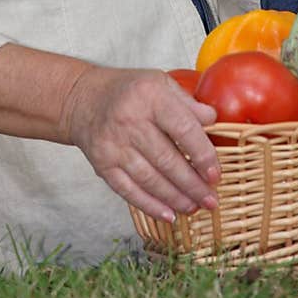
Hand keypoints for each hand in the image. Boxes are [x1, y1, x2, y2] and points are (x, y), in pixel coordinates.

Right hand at [61, 65, 220, 222]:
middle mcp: (130, 121)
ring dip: (175, 198)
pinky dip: (150, 205)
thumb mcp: (160, 82)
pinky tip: (168, 214)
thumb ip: (188, 102)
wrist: (83, 99)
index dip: (202, 155)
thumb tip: (214, 119)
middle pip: (167, 160)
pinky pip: (129, 190)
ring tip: (194, 207)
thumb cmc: (128, 90)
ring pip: (150, 179)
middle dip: (193, 185)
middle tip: (211, 200)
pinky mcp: (102, 164)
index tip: (215, 174)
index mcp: (150, 96)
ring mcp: (114, 145)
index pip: (183, 129)